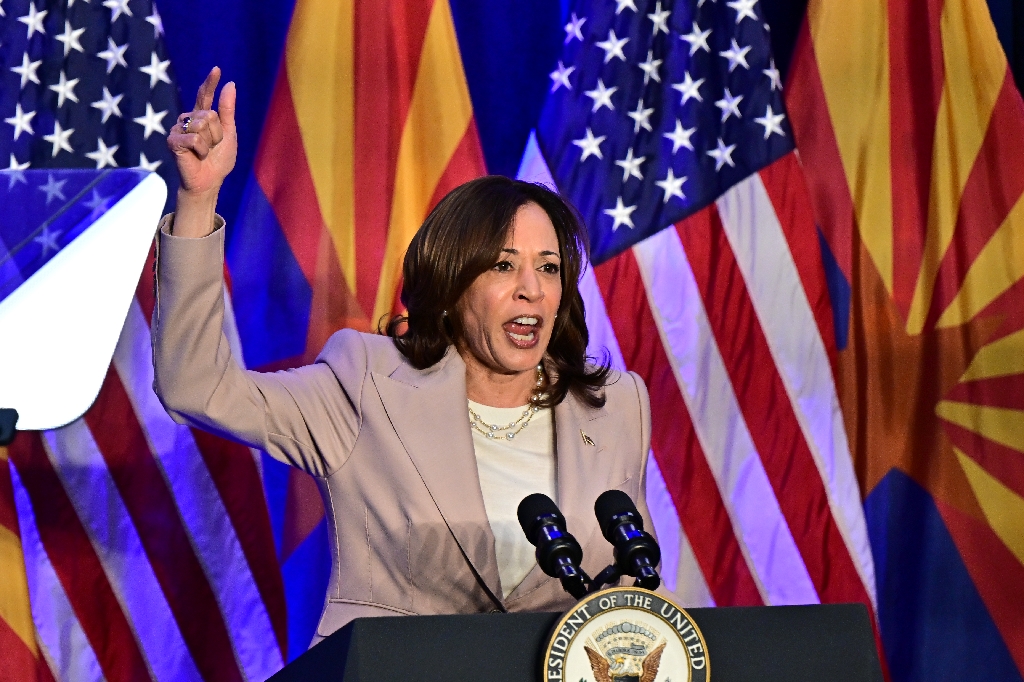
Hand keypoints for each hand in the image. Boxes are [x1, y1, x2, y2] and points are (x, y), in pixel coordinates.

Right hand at [167, 67, 236, 197]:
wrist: (209, 181)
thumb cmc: (219, 161)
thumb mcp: (229, 134)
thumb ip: (228, 110)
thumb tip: (230, 84)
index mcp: (202, 117)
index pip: (205, 96)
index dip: (210, 83)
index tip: (217, 69)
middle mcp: (189, 119)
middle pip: (209, 115)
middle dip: (217, 134)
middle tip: (212, 147)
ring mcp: (179, 129)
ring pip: (202, 125)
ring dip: (210, 143)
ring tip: (204, 152)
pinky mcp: (173, 141)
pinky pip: (194, 139)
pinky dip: (201, 150)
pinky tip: (197, 156)